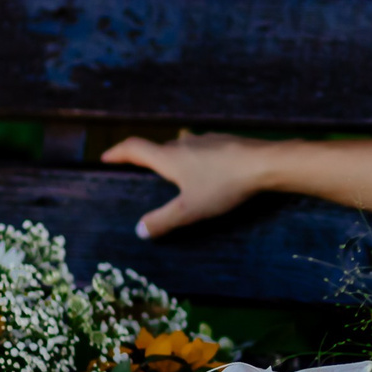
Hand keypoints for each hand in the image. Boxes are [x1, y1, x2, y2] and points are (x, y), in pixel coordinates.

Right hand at [99, 131, 271, 236]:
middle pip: (159, 148)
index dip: (118, 152)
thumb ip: (163, 220)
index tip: (105, 157)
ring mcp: (207, 140)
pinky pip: (203, 149)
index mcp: (169, 157)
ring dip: (173, 158)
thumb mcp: (190, 209)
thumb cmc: (223, 185)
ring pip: (182, 147)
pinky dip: (196, 159)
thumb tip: (139, 230)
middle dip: (147, 158)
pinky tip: (207, 171)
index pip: (135, 148)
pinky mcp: (227, 142)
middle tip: (140, 172)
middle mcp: (184, 143)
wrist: (266, 164)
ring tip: (174, 175)